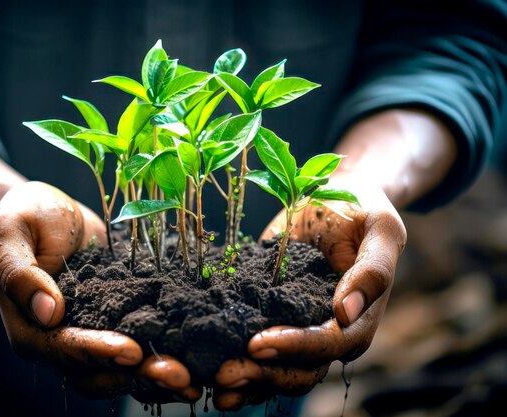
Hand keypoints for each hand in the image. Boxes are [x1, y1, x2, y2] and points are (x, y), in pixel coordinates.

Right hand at [0, 181, 198, 400]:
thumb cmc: (24, 217)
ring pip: (121, 370)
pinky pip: (138, 346)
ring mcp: (90, 334)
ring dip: (155, 377)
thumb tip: (48, 312)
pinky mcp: (116, 320)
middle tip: (178, 375)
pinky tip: (194, 359)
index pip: (62, 349)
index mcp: (30, 327)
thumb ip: (20, 273)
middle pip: (96, 372)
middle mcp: (60, 341)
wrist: (48, 210)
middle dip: (137, 375)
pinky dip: (162, 356)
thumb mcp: (9, 233)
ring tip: (193, 380)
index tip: (131, 352)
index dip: (96, 353)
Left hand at [213, 178, 406, 409]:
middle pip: (299, 370)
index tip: (258, 343)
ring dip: (246, 378)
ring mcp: (296, 329)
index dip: (294, 348)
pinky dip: (236, 361)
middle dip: (263, 373)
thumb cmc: (362, 211)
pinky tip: (206, 370)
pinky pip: (255, 349)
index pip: (327, 346)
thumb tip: (345, 312)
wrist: (334, 195)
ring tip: (214, 380)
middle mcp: (327, 333)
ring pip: (275, 369)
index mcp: (357, 320)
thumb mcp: (379, 229)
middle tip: (225, 372)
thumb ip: (372, 270)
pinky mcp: (269, 315)